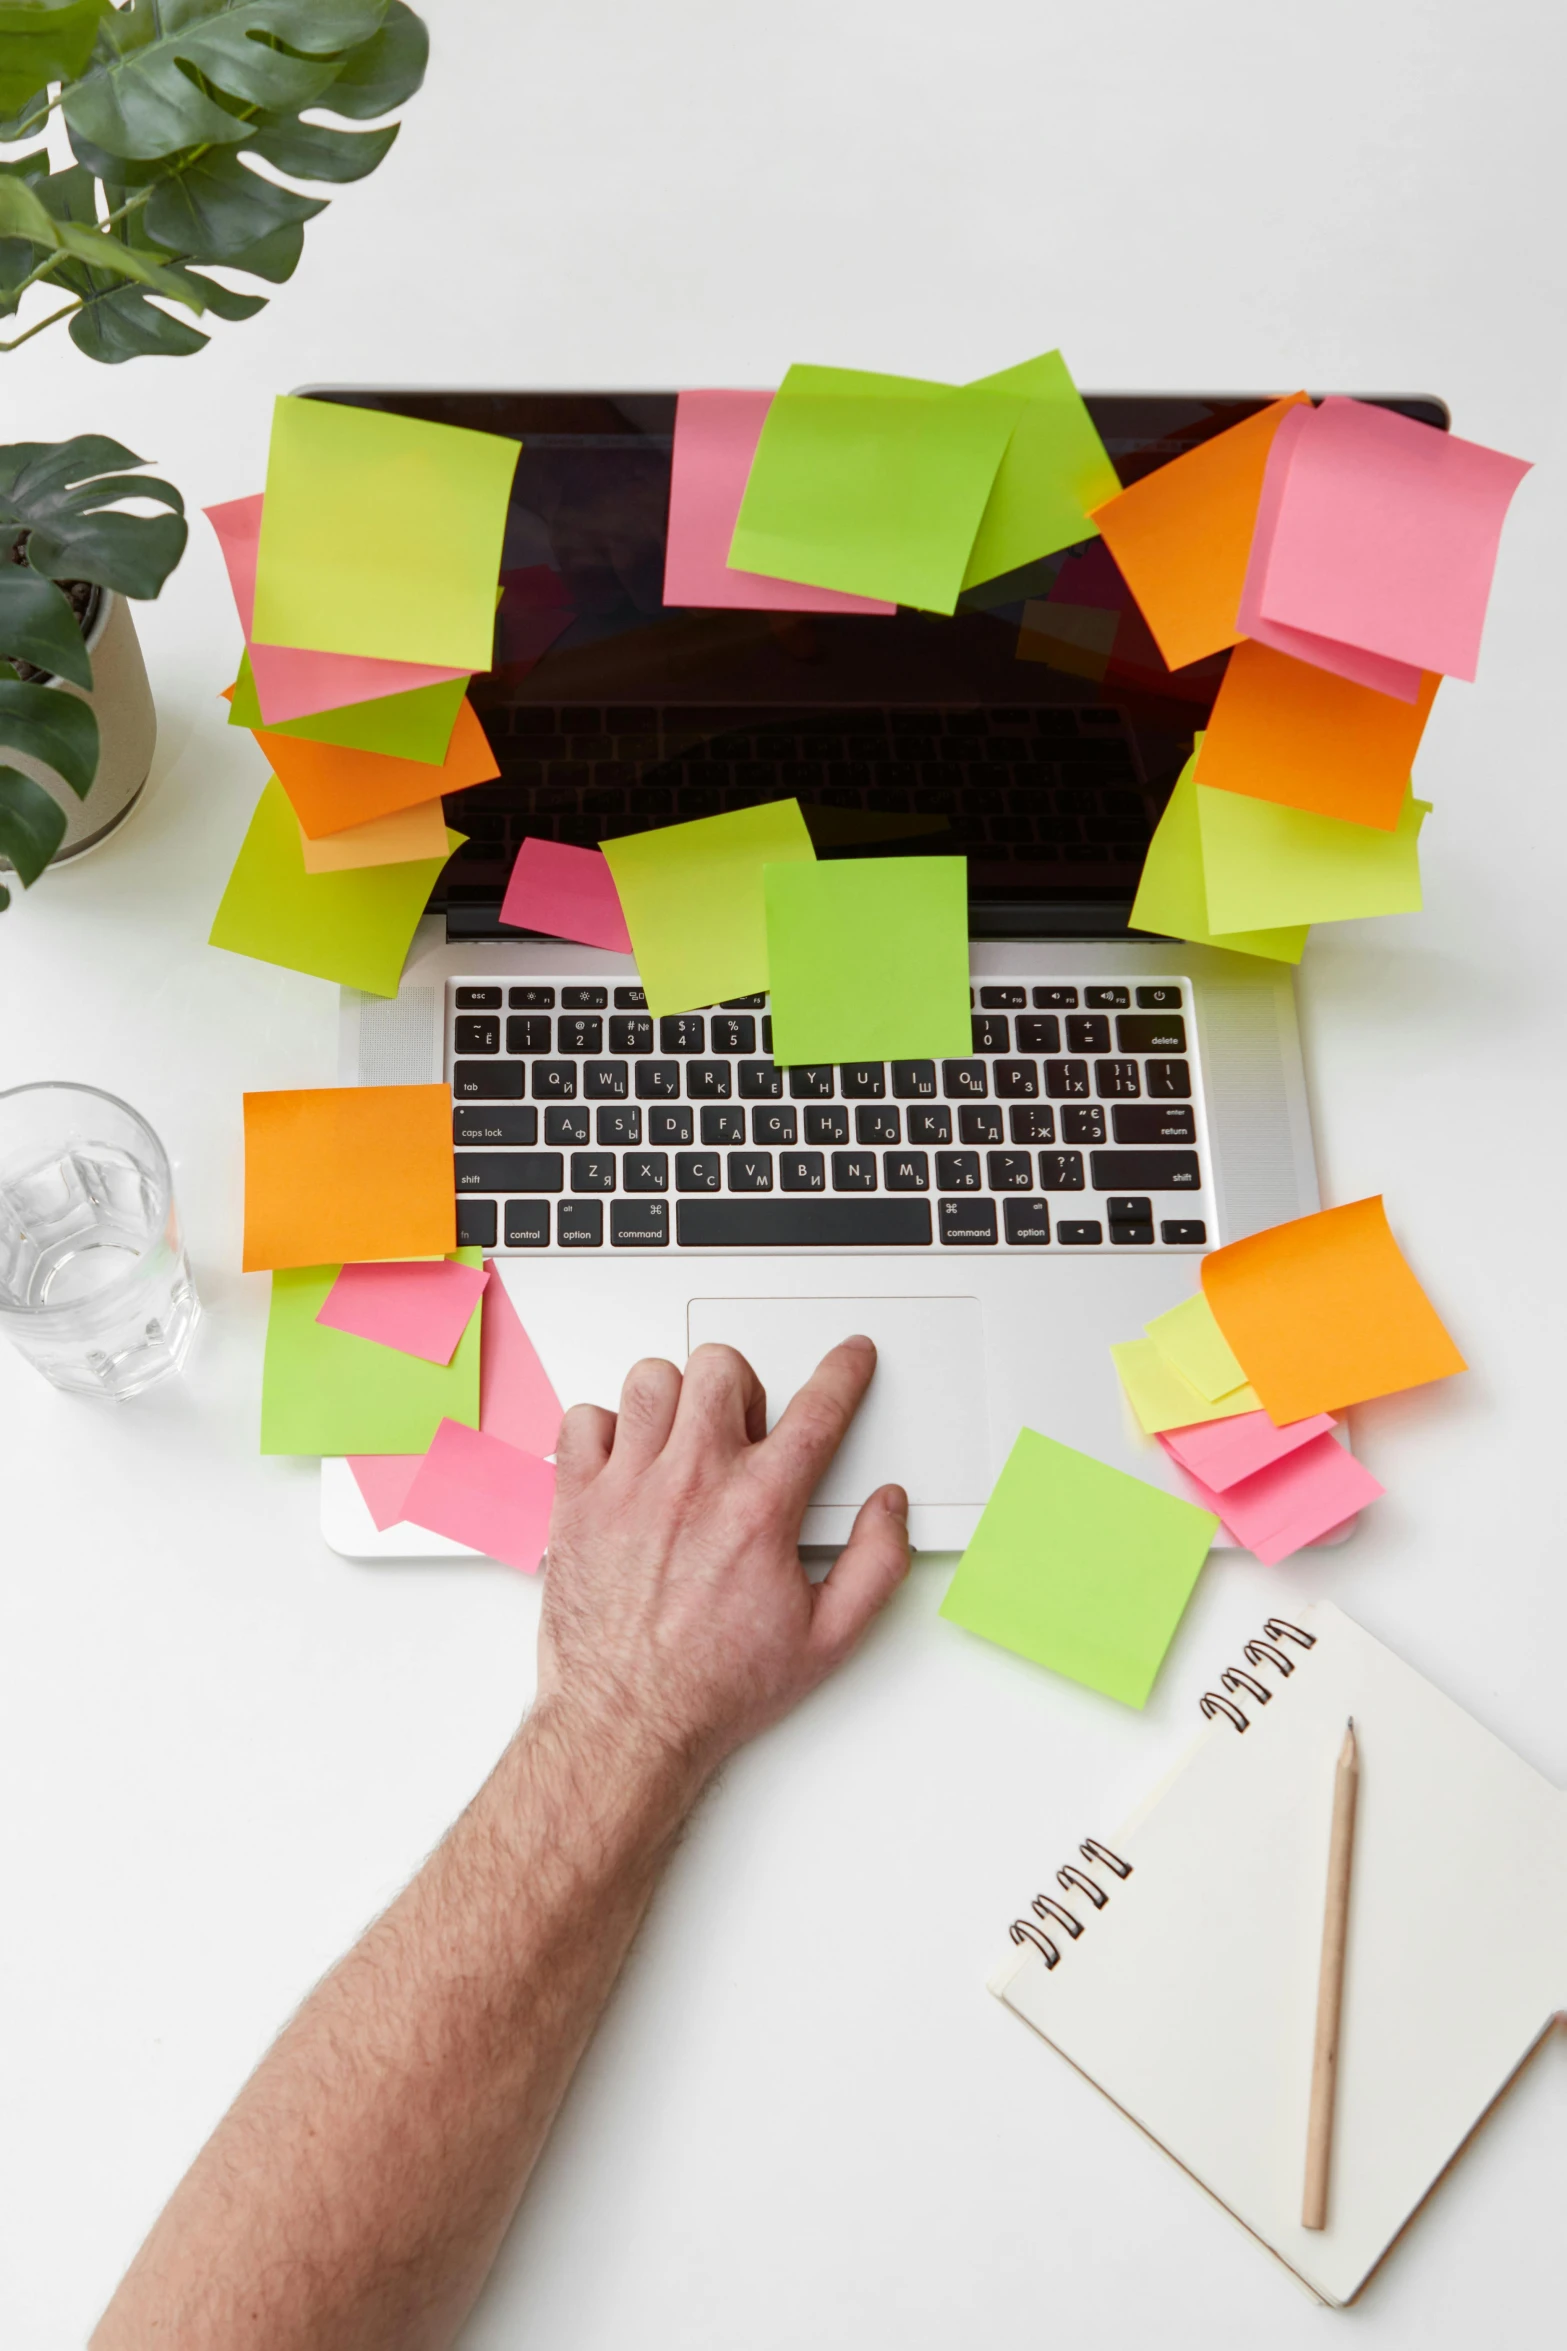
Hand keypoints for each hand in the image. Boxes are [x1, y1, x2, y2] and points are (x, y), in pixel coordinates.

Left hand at [536, 1338, 909, 1778]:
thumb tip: (888, 1509)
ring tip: (683, 1441)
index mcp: (759, 1510)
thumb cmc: (715, 1687)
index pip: (817, 1411)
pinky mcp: (576, 1501)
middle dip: (744, 1387)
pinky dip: (605, 1430)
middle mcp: (692, 1483)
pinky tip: (626, 1464)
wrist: (627, 1724)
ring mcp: (628, 1487)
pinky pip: (583, 1421)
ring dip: (675, 1401)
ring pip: (651, 1379)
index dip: (843, 1373)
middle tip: (744, 1431)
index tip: (850, 1358)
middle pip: (721, 1369)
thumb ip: (875, 1565)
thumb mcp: (828, 1641)